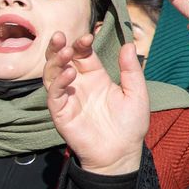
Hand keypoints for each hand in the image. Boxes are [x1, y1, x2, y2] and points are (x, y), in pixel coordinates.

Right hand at [45, 33, 149, 175]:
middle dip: (59, 46)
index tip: (88, 35)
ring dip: (55, 61)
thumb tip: (129, 44)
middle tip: (61, 35)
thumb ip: (131, 69)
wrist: (121, 153)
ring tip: (63, 51)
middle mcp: (78, 84)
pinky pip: (54, 95)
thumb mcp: (136, 92)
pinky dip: (59, 83)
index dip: (82, 44)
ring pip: (52, 74)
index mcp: (95, 77)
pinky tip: (69, 75)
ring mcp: (68, 98)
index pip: (82, 54)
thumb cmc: (130, 124)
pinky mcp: (61, 112)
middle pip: (61, 60)